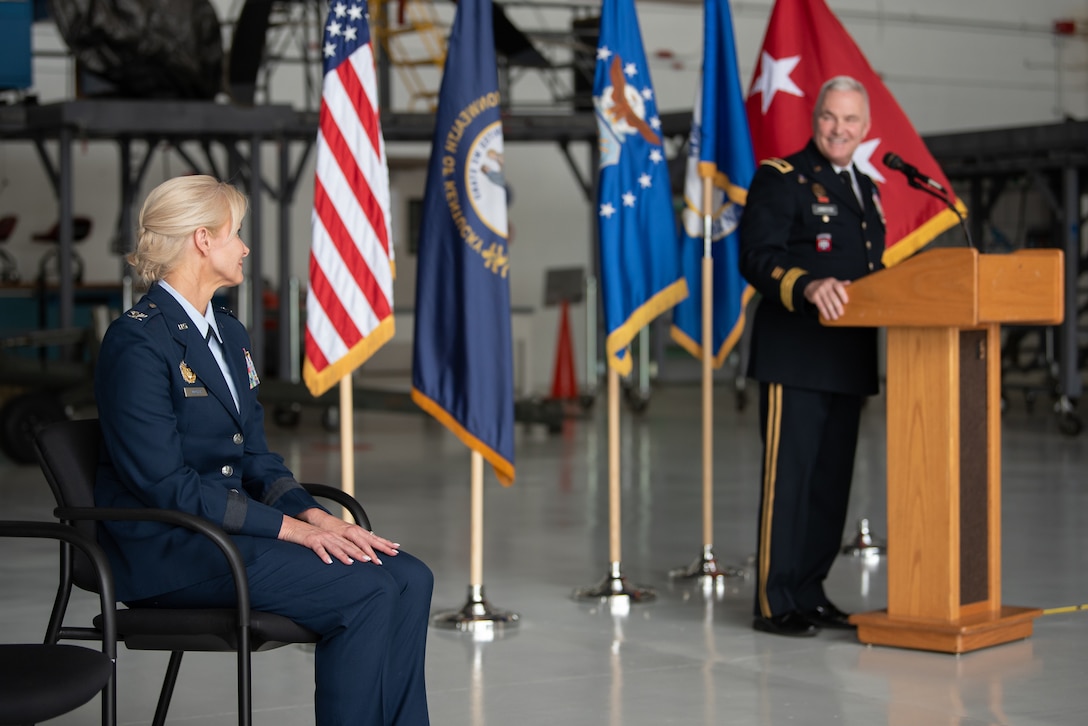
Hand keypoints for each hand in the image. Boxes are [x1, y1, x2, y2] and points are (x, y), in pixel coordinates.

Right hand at [279, 508, 399, 565]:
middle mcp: (335, 535)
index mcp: (341, 535)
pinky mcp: (312, 541)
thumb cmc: (313, 537)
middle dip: (364, 552)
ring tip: (354, 562)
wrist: (294, 528)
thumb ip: (343, 547)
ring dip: (346, 554)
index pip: (362, 540)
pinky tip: (329, 563)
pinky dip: (324, 555)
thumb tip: (357, 556)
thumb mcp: (331, 541)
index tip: (387, 551)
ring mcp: (324, 537)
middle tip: (375, 561)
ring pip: (337, 546)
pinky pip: (319, 549)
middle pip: (352, 544)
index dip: (376, 546)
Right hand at [804, 277, 850, 320]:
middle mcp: (825, 285)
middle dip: (838, 306)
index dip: (842, 294)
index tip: (846, 302)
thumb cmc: (826, 286)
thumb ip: (840, 283)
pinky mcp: (814, 296)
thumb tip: (849, 283)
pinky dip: (824, 312)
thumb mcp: (832, 283)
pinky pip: (820, 306)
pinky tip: (828, 317)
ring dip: (831, 312)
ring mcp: (819, 291)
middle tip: (841, 314)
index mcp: (832, 281)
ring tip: (835, 317)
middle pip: (833, 297)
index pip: (838, 287)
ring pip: (827, 303)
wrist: (811, 286)